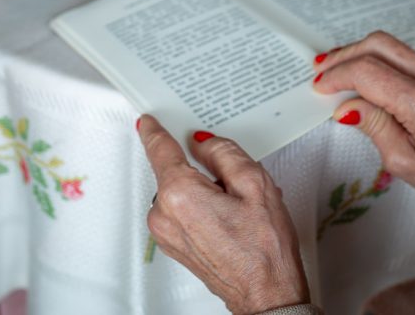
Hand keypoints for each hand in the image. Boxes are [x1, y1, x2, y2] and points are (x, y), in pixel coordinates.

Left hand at [137, 115, 309, 314]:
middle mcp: (164, 214)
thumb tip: (202, 142)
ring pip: (180, 191)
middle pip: (176, 171)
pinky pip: (181, 211)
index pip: (160, 149)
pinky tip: (229, 219)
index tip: (148, 119)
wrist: (266, 296)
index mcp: (179, 194)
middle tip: (235, 183)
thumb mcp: (255, 184)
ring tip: (238, 207)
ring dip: (203, 189)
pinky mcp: (173, 245)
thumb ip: (223, 152)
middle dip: (202, 169)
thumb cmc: (264, 250)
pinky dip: (201, 206)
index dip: (155, 129)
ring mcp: (166, 233)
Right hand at [314, 32, 414, 224]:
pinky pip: (414, 55)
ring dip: (365, 55)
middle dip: (345, 55)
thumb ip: (374, 126)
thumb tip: (345, 105)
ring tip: (344, 72)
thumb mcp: (403, 164)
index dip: (337, 75)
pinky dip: (389, 61)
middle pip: (378, 44)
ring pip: (395, 45)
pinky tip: (378, 78)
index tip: (321, 86)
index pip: (367, 72)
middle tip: (324, 70)